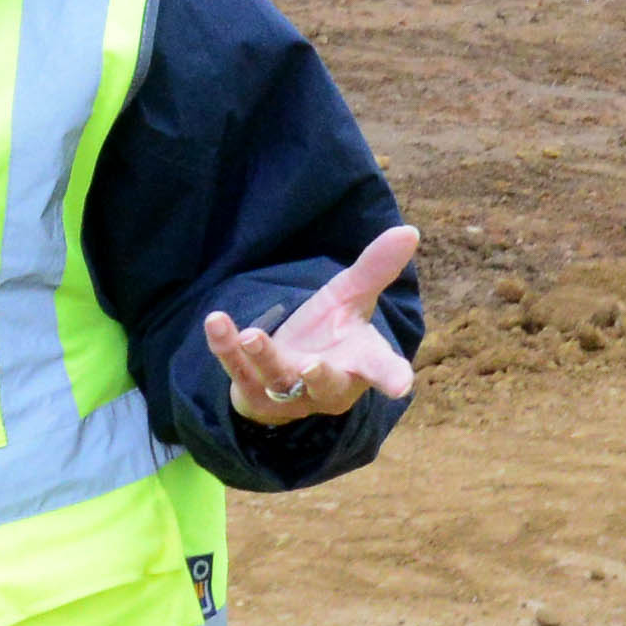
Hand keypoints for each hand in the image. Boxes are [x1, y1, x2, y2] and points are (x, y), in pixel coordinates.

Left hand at [206, 226, 421, 423]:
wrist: (288, 373)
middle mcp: (327, 386)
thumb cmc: (331, 334)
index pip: (379, 369)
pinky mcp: (253, 393)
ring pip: (277, 378)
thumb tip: (408, 230)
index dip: (391, 376)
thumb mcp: (351, 298)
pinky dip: (225, 347)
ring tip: (251, 334)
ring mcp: (289, 394)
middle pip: (327, 385)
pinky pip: (237, 369)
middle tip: (311, 366)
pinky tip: (216, 321)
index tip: (401, 385)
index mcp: (359, 364)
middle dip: (319, 377)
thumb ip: (375, 269)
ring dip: (264, 356)